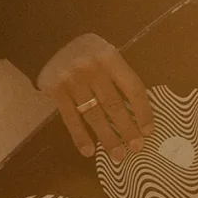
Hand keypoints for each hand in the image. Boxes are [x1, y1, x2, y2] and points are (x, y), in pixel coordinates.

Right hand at [35, 32, 154, 162]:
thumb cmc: (85, 53)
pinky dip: (80, 136)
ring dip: (107, 138)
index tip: (148, 131)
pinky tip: (89, 151)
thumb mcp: (104, 56)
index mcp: (109, 56)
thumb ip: (119, 77)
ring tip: (117, 155)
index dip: (143, 111)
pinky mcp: (56, 89)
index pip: (132, 88)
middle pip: (114, 104)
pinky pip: (71, 118)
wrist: (48, 41)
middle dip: (127, 129)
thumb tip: (138, 113)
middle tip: (136, 148)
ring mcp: (72, 78)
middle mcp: (91, 66)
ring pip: (94, 114)